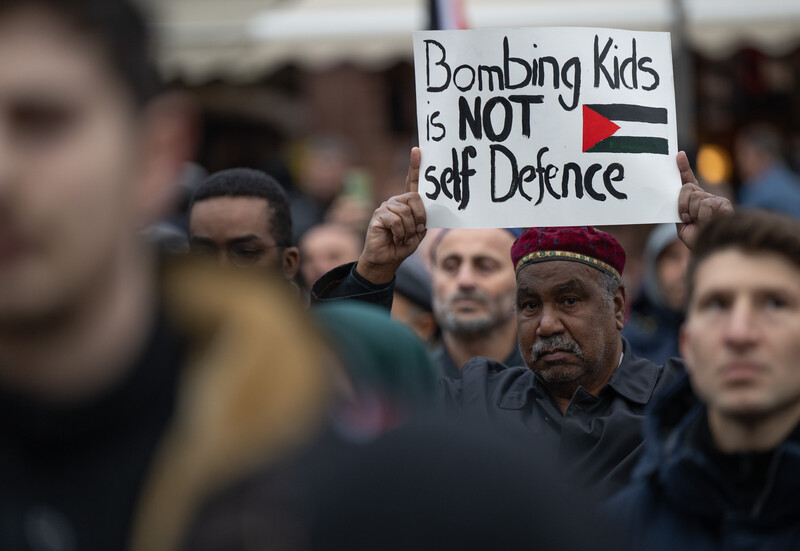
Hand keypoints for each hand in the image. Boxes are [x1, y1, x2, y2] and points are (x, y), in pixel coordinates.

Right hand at [355, 147, 426, 283]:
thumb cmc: (402, 245)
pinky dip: (400, 233)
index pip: (412, 181)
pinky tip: (395, 238)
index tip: (417, 150)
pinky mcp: (378, 215)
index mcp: (406, 203)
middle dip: (419, 217)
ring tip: (403, 238)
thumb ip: (422, 220)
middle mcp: (396, 201)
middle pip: (414, 198)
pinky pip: (395, 220)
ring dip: (409, 230)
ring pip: (406, 213)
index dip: (415, 166)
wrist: (386, 259)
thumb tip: (426, 212)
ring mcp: (385, 207)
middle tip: (416, 231)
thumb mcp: (417, 233)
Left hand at [676, 150, 732, 249]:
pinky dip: (702, 217)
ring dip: (693, 214)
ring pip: (695, 197)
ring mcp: (715, 199)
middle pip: (687, 188)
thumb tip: (678, 192)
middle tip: (687, 218)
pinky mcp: (724, 204)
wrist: (709, 247)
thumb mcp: (681, 222)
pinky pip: (705, 205)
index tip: (678, 154)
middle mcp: (705, 196)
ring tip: (699, 223)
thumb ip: (680, 207)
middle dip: (682, 203)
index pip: (687, 180)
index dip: (683, 167)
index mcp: (693, 199)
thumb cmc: (696, 237)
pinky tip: (707, 222)